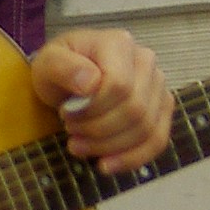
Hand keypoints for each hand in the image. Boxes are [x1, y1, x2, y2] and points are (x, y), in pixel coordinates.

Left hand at [30, 24, 172, 171]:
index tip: (66, 114)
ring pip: (147, 128)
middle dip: (98, 130)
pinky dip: (132, 159)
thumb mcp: (48, 63)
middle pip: (134, 110)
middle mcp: (146, 61)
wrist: (71, 77)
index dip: (92, 109)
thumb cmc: (60, 68)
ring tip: (80, 146)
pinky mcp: (161, 109)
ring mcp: (158, 85)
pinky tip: (106, 166)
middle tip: (71, 132)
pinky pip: (157, 140)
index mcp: (119, 43)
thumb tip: (90, 82)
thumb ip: (63, 68)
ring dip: (110, 147)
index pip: (119, 85)